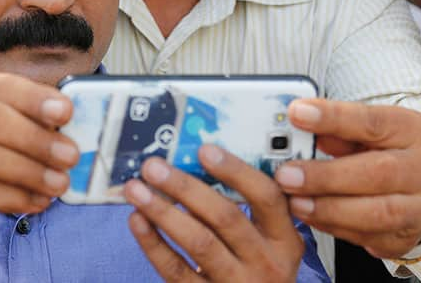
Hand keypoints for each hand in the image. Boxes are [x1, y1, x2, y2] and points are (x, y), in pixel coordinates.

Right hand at [0, 72, 79, 242]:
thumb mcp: (14, 123)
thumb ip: (43, 121)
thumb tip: (81, 129)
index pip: (5, 87)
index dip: (35, 99)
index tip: (66, 112)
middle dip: (35, 138)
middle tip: (70, 155)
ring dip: (28, 171)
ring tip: (60, 183)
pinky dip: (16, 197)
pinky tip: (40, 201)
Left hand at [125, 145, 304, 281]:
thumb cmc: (255, 266)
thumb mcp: (267, 240)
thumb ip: (244, 208)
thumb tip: (194, 165)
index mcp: (284, 239)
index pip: (266, 197)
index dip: (236, 171)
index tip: (204, 150)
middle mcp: (266, 262)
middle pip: (226, 218)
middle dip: (186, 188)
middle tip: (154, 166)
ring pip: (198, 242)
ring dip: (163, 211)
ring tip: (136, 189)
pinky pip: (176, 270)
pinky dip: (153, 244)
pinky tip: (138, 221)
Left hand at [274, 99, 420, 259]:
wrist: (418, 185)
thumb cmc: (386, 150)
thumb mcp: (366, 128)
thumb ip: (337, 128)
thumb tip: (300, 124)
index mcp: (413, 131)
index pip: (372, 122)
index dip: (332, 117)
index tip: (297, 113)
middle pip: (377, 173)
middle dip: (326, 176)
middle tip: (287, 175)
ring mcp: (420, 209)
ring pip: (377, 213)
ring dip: (328, 209)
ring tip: (295, 202)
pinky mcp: (406, 238)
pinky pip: (369, 238)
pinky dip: (335, 229)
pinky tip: (311, 218)